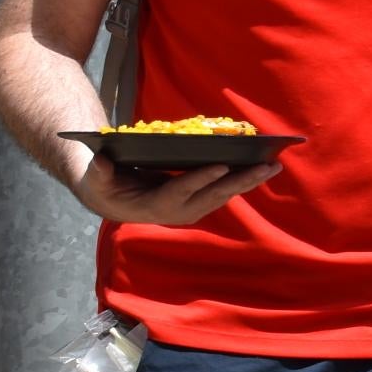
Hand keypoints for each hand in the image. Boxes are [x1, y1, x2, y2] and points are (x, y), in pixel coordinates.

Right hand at [74, 153, 279, 226]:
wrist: (116, 202)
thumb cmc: (106, 186)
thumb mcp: (98, 179)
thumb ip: (99, 171)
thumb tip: (100, 161)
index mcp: (155, 204)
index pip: (181, 190)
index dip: (201, 179)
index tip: (221, 166)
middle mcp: (179, 210)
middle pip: (214, 194)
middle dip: (241, 180)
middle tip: (266, 166)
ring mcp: (193, 208)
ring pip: (225, 194)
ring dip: (250, 180)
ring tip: (273, 165)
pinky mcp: (200, 203)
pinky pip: (226, 191)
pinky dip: (244, 180)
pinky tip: (262, 168)